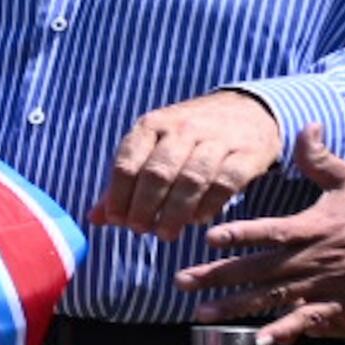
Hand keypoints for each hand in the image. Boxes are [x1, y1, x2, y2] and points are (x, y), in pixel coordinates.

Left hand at [92, 89, 287, 237]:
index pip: (127, 163)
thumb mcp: (153, 147)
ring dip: (175, 212)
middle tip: (140, 230)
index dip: (118, 196)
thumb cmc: (190, 136)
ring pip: (191, 180)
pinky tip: (198, 221)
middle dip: (144, 207)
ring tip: (165, 234)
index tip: (116, 220)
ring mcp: (217, 139)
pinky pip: (225, 183)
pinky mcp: (247, 153)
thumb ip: (126, 181)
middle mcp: (183, 128)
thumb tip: (94, 218)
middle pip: (158, 173)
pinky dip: (209, 205)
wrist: (249, 111)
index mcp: (152, 125)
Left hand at [181, 128, 344, 334]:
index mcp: (316, 226)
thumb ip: (321, 159)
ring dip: (237, 307)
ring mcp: (328, 284)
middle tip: (180, 283)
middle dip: (218, 277)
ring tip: (202, 315)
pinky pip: (310, 320)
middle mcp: (316, 258)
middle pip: (259, 269)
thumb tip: (305, 126)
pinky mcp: (344, 304)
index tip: (210, 237)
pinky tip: (261, 341)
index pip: (271, 231)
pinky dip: (286, 331)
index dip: (241, 233)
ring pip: (275, 297)